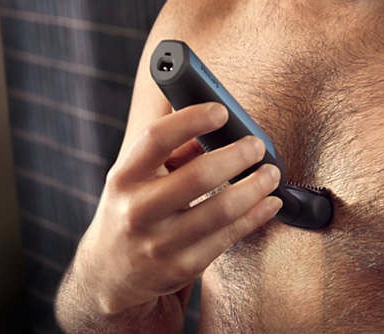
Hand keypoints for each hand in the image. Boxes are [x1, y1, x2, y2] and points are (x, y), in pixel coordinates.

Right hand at [71, 102, 281, 317]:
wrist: (111, 273)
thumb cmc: (136, 208)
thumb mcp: (139, 177)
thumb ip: (175, 151)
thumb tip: (219, 126)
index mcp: (124, 177)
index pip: (156, 139)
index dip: (191, 120)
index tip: (222, 111)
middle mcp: (137, 211)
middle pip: (198, 176)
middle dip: (237, 156)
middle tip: (257, 145)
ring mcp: (159, 244)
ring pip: (221, 211)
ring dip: (255, 187)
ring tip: (271, 173)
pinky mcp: (182, 267)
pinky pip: (229, 237)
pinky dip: (256, 216)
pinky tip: (270, 202)